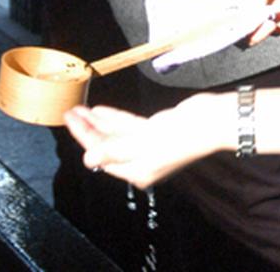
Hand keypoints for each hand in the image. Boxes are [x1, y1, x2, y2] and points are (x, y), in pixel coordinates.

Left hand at [65, 98, 221, 188]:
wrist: (210, 121)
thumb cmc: (179, 136)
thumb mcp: (143, 145)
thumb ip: (113, 150)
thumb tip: (88, 159)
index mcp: (137, 171)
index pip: (101, 155)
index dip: (84, 137)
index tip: (70, 119)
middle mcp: (140, 161)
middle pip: (106, 145)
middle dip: (87, 129)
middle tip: (70, 111)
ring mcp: (148, 145)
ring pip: (116, 134)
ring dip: (98, 122)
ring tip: (80, 108)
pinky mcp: (155, 130)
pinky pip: (128, 126)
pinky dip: (114, 118)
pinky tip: (100, 110)